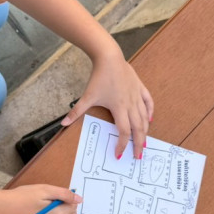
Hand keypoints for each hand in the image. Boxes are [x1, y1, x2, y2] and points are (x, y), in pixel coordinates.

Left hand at [61, 43, 153, 158]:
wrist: (109, 57)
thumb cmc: (99, 77)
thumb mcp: (87, 96)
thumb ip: (76, 111)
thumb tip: (63, 123)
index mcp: (119, 108)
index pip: (123, 132)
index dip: (122, 145)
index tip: (119, 154)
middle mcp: (131, 104)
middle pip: (138, 128)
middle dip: (138, 143)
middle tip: (138, 156)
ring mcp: (137, 96)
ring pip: (145, 117)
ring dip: (145, 131)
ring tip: (144, 142)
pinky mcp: (140, 88)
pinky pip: (149, 102)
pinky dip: (150, 112)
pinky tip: (149, 119)